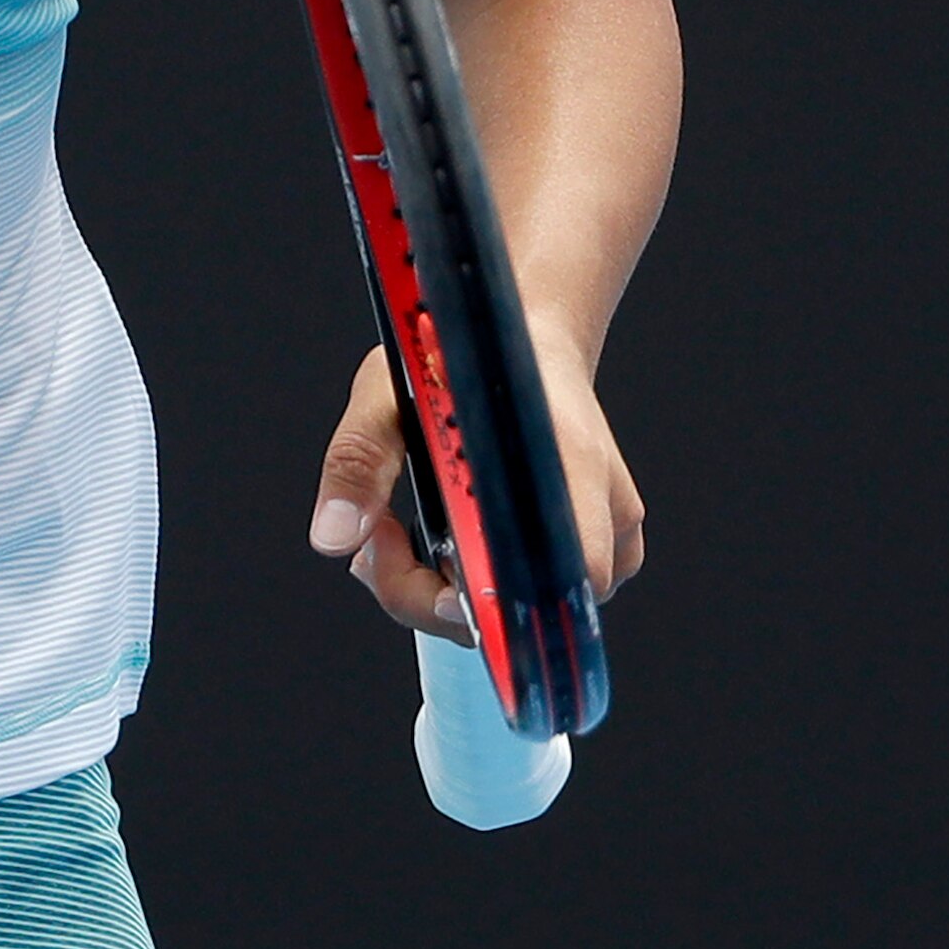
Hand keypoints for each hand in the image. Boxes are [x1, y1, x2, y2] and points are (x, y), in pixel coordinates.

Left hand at [305, 320, 646, 644]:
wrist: (526, 335)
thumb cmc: (465, 356)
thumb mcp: (390, 388)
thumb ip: (359, 461)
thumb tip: (335, 537)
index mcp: (567, 463)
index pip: (546, 583)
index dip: (477, 604)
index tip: (413, 568)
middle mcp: (605, 508)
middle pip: (524, 613)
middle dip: (433, 591)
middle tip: (381, 536)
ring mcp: (614, 531)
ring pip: (525, 607)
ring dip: (451, 583)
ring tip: (403, 526)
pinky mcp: (607, 543)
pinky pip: (538, 593)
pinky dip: (484, 578)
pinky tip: (446, 534)